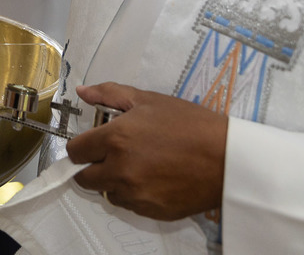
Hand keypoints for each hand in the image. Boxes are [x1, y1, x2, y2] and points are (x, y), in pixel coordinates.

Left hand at [67, 82, 226, 220]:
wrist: (228, 159)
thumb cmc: (190, 125)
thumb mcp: (148, 100)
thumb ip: (109, 94)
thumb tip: (82, 92)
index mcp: (115, 140)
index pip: (75, 151)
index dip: (81, 146)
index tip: (91, 143)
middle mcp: (120, 171)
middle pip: (85, 178)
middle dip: (92, 166)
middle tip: (111, 155)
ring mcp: (136, 194)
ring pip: (107, 192)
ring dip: (112, 181)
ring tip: (136, 165)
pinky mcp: (152, 211)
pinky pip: (129, 205)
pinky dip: (133, 194)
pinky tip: (151, 179)